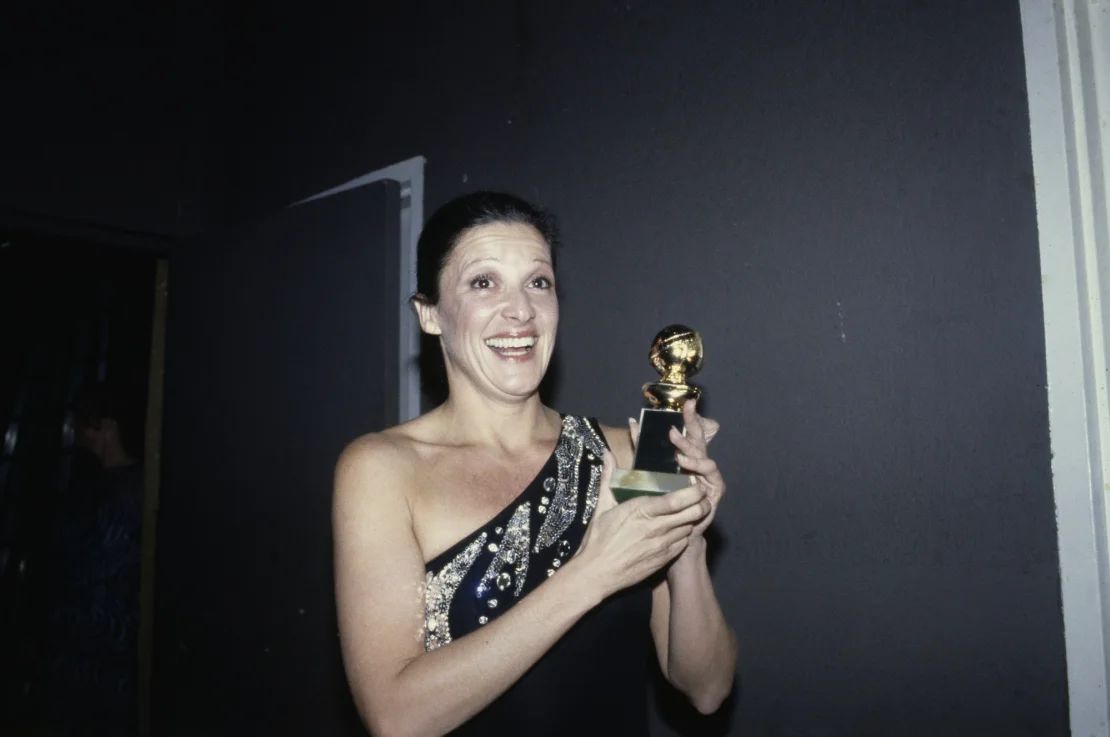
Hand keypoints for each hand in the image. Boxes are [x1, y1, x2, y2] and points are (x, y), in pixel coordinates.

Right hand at [573, 450, 710, 599]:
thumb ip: (609, 477)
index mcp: (642, 510)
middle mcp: (656, 527)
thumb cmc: (598, 539)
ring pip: (690, 527)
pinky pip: (683, 543)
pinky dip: (684, 534)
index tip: (697, 484)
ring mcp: (662, 545)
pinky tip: (677, 529)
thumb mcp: (603, 506)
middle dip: (702, 503)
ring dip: (693, 519)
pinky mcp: (664, 559)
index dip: (693, 491)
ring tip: (689, 511)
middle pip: (692, 513)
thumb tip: (607, 453)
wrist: (597, 573)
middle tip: (701, 497)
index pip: (677, 499)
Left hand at [629, 400, 723, 538]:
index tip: (683, 401)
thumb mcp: (641, 481)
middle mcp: (696, 464)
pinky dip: (698, 464)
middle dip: (692, 422)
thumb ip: (633, 456)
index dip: (684, 418)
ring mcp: (706, 475)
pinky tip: (686, 462)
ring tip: (674, 439)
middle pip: (696, 438)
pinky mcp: (714, 488)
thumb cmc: (659, 510)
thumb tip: (617, 439)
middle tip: (685, 409)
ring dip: (689, 445)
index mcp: (680, 460)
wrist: (675, 537)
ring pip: (701, 452)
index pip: (682, 434)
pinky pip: (709, 471)